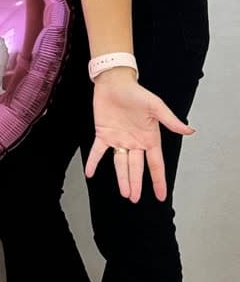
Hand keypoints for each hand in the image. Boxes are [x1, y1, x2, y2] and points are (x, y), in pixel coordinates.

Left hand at [85, 68, 193, 203]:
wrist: (115, 82)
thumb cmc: (137, 92)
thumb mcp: (156, 106)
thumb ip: (170, 120)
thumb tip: (190, 131)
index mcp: (149, 138)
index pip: (155, 164)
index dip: (158, 180)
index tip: (161, 196)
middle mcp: (135, 142)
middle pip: (136, 168)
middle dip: (136, 184)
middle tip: (134, 199)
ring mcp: (119, 139)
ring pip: (120, 164)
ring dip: (121, 178)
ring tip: (125, 193)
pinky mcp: (103, 134)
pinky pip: (97, 152)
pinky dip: (93, 162)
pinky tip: (90, 173)